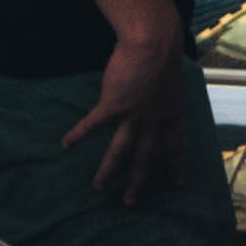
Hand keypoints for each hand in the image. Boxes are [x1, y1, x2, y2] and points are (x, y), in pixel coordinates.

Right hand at [61, 22, 188, 202]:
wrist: (153, 43)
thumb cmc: (164, 53)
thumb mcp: (172, 79)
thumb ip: (164, 93)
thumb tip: (160, 94)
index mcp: (171, 114)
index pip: (175, 146)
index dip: (177, 165)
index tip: (179, 182)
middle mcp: (152, 121)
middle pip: (145, 158)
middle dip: (138, 181)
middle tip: (130, 201)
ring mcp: (132, 116)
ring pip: (119, 151)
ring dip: (108, 171)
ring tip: (98, 187)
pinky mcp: (113, 105)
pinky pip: (92, 125)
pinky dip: (78, 134)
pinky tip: (66, 144)